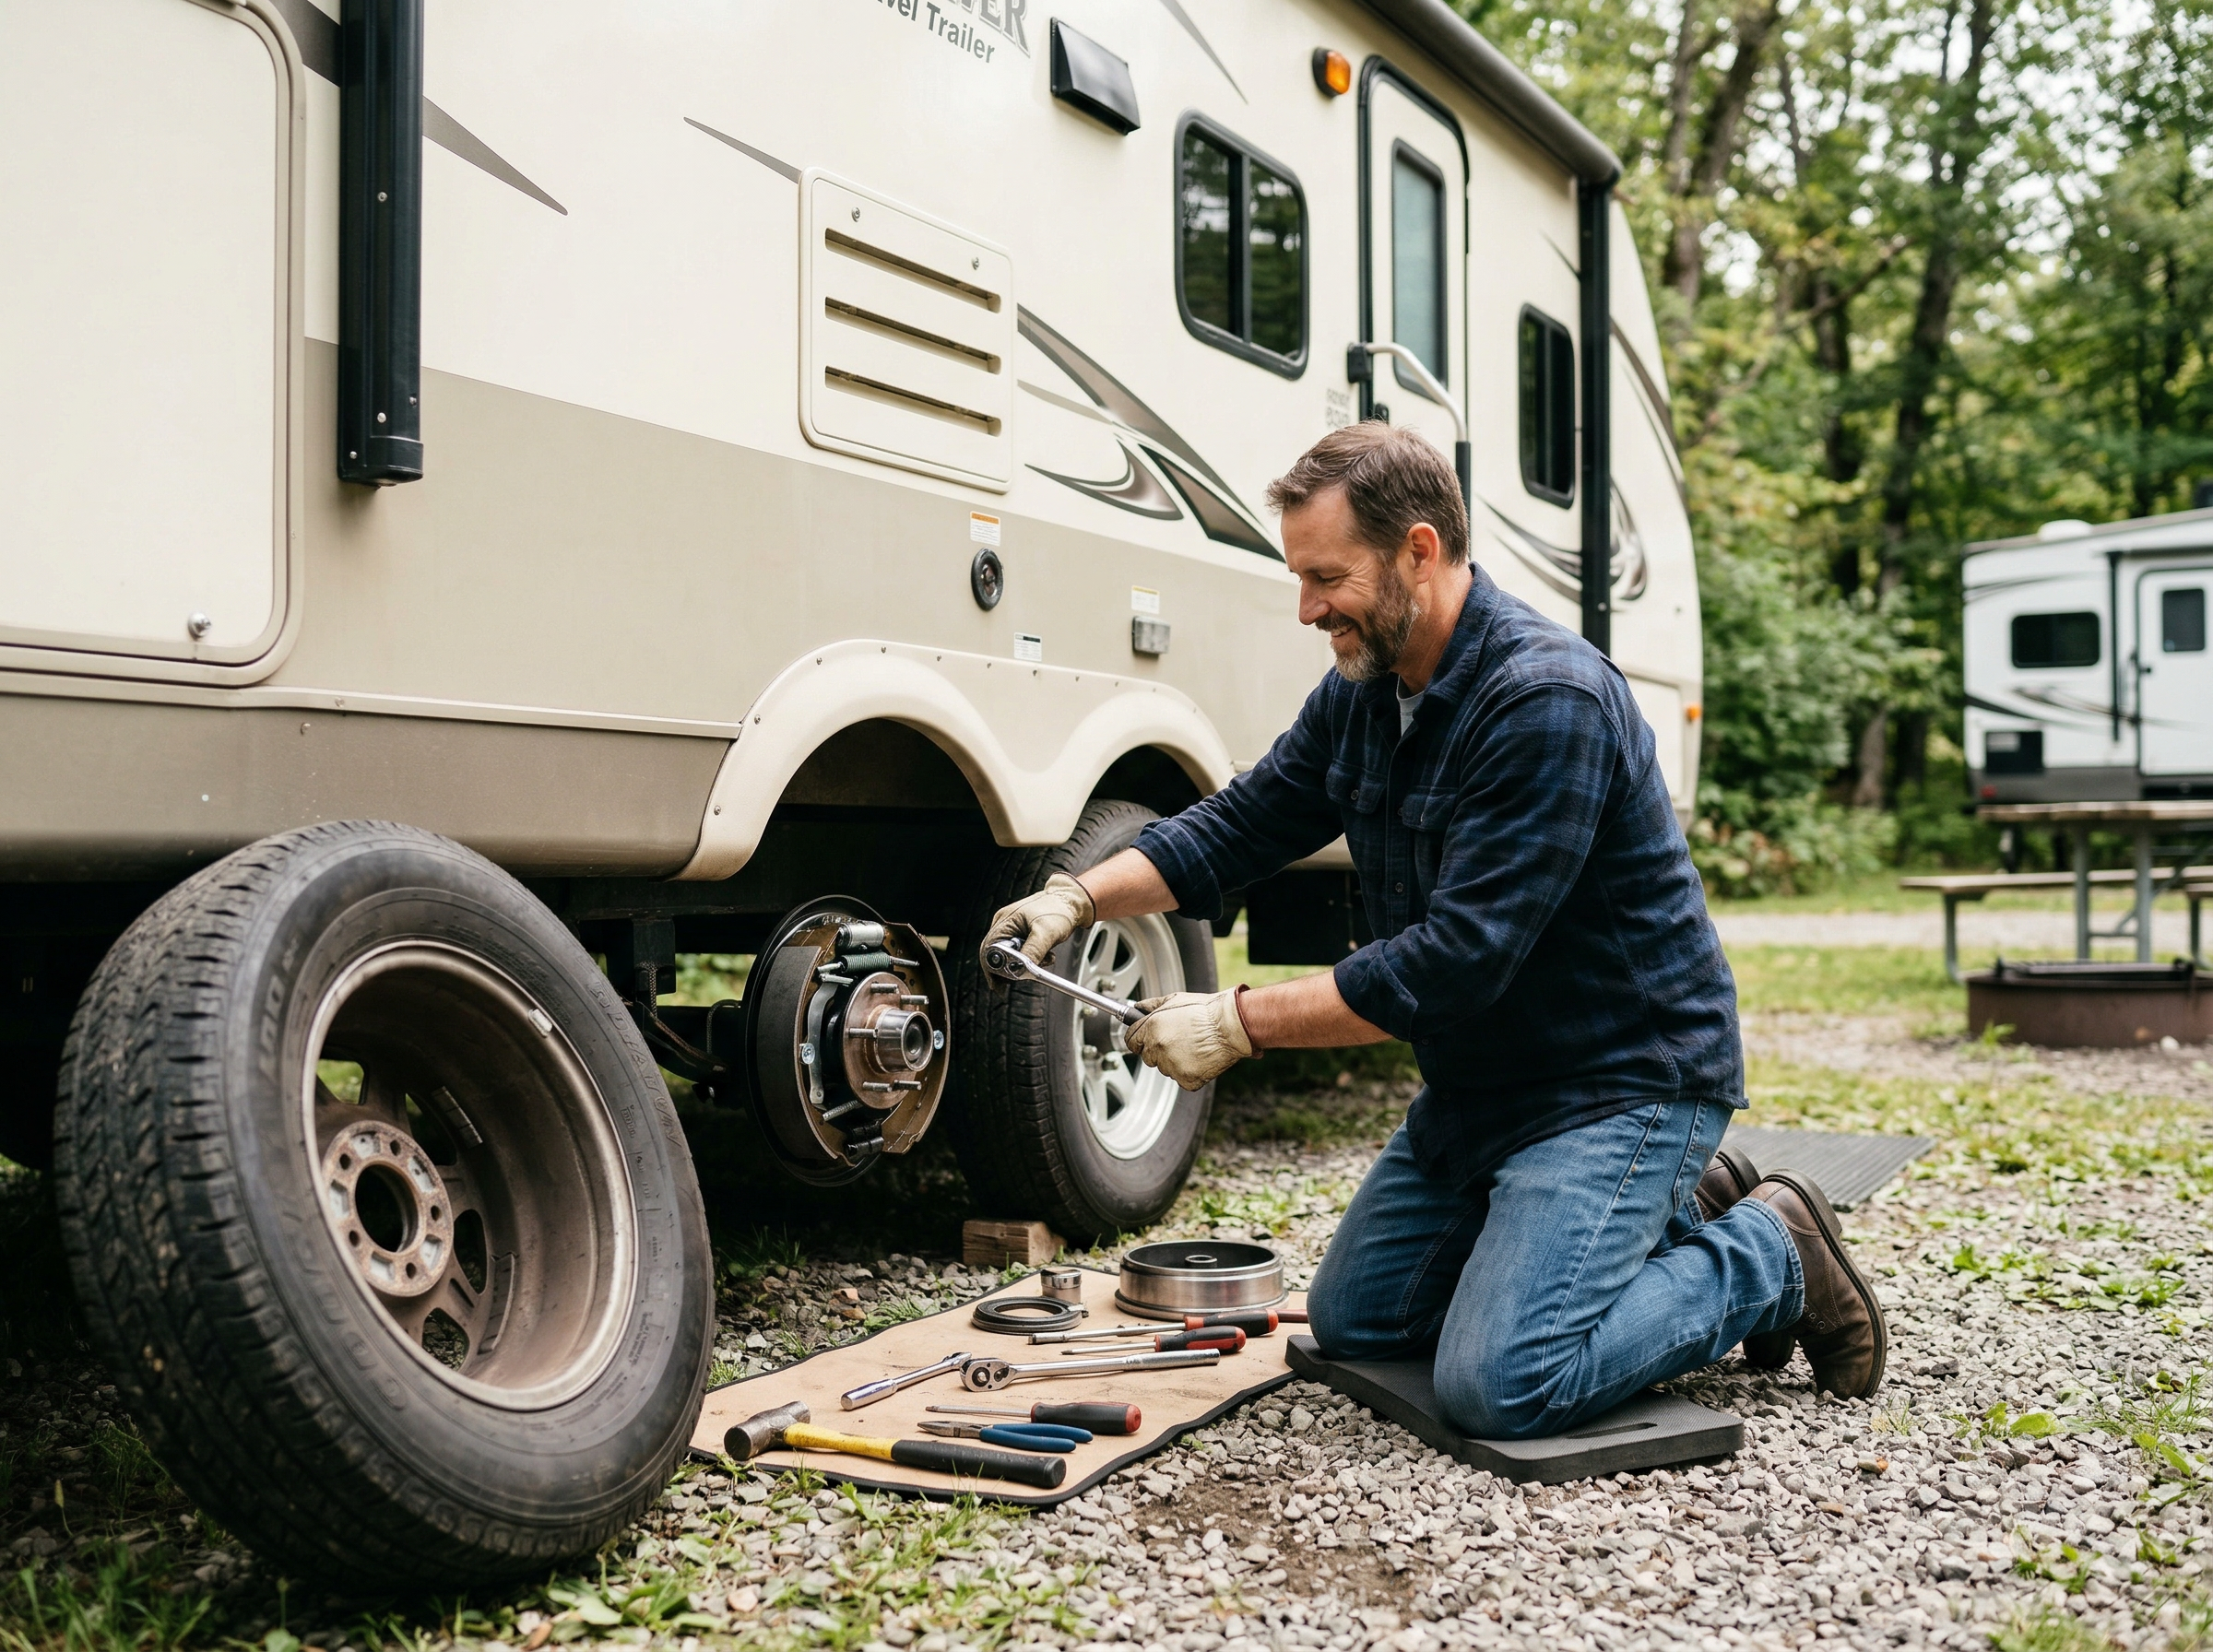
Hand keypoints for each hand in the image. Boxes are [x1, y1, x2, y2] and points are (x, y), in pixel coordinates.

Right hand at [980, 872, 1094, 967]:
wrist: (1072, 901)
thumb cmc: (1059, 909)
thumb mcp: (1047, 932)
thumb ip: (1032, 951)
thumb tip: (1020, 970)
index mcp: (1005, 921)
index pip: (989, 951)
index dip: (994, 969)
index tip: (1003, 984)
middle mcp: (1004, 925)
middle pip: (996, 955)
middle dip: (1011, 968)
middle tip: (1026, 975)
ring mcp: (1012, 929)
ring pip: (1009, 956)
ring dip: (1024, 963)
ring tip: (1044, 958)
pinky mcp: (1021, 934)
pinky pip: (1019, 952)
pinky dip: (1031, 958)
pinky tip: (1044, 955)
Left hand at [1125, 990, 1252, 1089]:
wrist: (1232, 1026)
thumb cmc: (1207, 1011)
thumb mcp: (1175, 999)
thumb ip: (1152, 1005)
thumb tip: (1138, 1008)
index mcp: (1152, 1027)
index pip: (1131, 1041)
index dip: (1139, 1039)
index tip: (1146, 1040)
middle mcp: (1158, 1047)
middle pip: (1148, 1057)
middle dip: (1159, 1050)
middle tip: (1179, 1040)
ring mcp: (1172, 1065)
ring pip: (1165, 1068)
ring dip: (1175, 1061)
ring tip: (1194, 1046)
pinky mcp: (1186, 1079)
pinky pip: (1182, 1079)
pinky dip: (1190, 1072)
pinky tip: (1200, 1058)